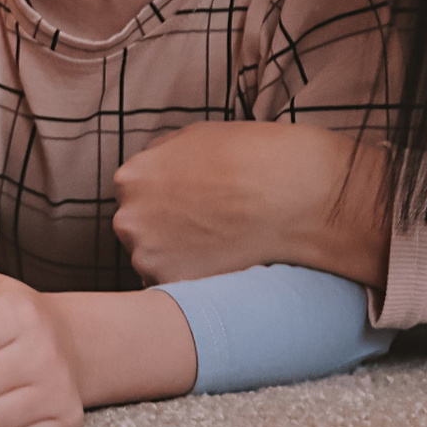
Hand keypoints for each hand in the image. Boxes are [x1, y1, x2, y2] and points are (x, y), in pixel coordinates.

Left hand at [112, 123, 390, 286]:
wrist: (297, 194)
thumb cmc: (254, 157)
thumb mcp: (196, 138)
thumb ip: (162, 158)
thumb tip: (151, 171)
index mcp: (132, 178)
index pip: (136, 198)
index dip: (166, 203)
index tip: (193, 208)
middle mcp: (129, 218)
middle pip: (139, 231)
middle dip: (166, 231)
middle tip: (208, 229)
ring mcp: (148, 256)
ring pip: (154, 262)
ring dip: (178, 259)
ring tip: (220, 247)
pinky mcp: (174, 286)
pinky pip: (174, 289)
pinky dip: (194, 281)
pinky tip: (222, 265)